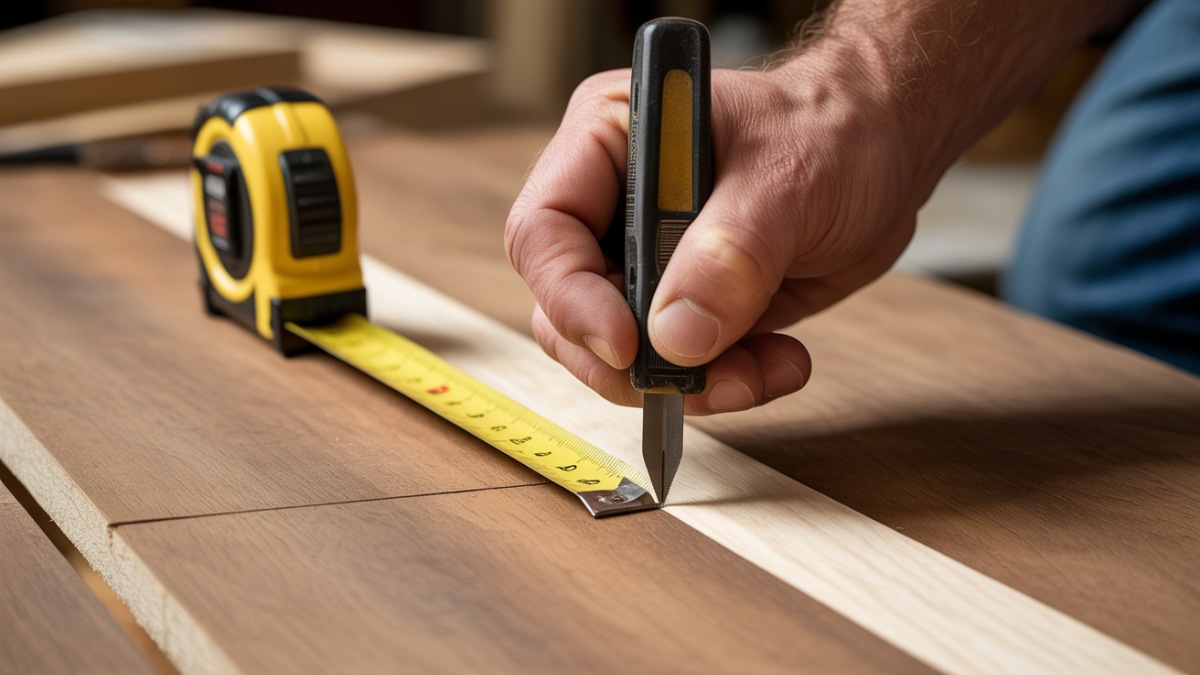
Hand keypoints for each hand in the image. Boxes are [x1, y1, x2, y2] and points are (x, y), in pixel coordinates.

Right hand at [505, 58, 924, 414]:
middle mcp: (612, 206)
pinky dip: (725, 383)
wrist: (886, 152)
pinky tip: (779, 363)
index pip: (543, 232)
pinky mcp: (686, 305)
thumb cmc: (834, 128)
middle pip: (568, 310)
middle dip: (630, 362)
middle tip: (696, 379)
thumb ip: (729, 254)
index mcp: (607, 143)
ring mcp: (645, 261)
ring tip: (760, 372)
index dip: (571, 297)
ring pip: (620, 356)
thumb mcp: (787, 179)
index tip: (627, 344)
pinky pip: (678, 368)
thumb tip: (675, 336)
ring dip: (688, 383)